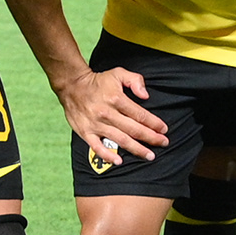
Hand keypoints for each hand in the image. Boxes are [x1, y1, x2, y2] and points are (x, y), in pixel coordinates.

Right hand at [53, 61, 169, 164]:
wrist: (71, 85)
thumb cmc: (98, 81)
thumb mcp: (118, 73)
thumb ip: (135, 81)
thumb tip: (146, 96)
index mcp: (116, 99)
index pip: (140, 115)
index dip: (154, 123)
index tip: (164, 129)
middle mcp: (107, 113)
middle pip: (134, 129)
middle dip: (151, 138)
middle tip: (163, 143)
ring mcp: (96, 124)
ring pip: (120, 140)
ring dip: (137, 149)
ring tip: (149, 155)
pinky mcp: (85, 132)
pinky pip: (97, 147)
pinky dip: (108, 156)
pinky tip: (119, 161)